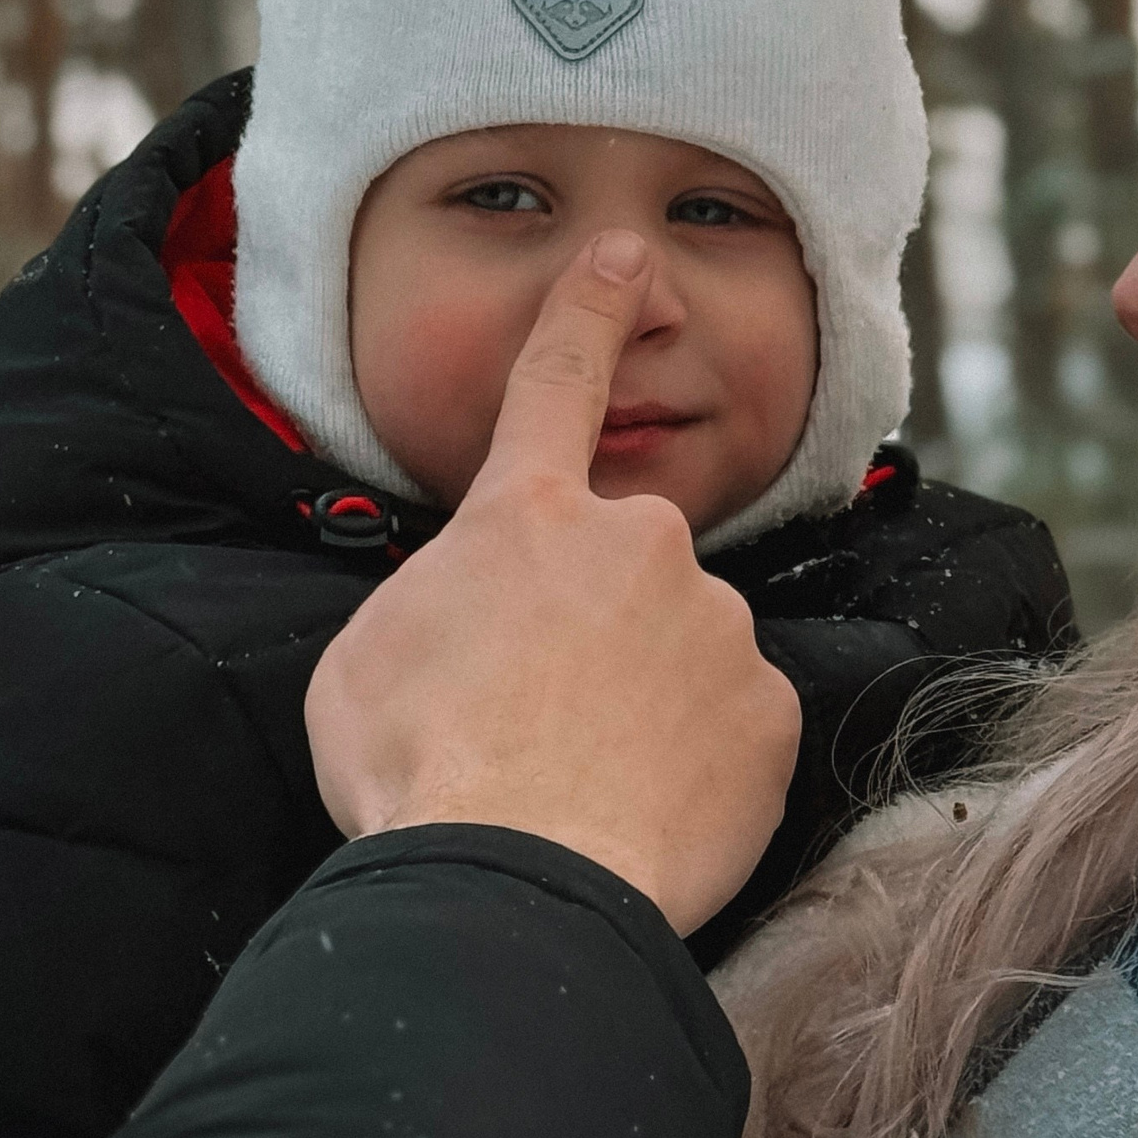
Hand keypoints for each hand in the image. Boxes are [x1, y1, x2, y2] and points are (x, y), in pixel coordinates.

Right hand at [305, 232, 803, 935]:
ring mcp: (716, 626)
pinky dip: (694, 765)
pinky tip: (641, 810)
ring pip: (682, 650)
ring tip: (582, 783)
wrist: (513, 881)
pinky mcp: (770, 714)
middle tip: (534, 721)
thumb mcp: (367, 658)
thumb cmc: (419, 771)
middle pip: (623, 568)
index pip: (560, 381)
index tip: (626, 256)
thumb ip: (439, 600)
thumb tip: (471, 613)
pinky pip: (732, 728)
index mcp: (526, 517)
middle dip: (591, 630)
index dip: (592, 310)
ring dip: (642, 703)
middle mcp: (638, 545)